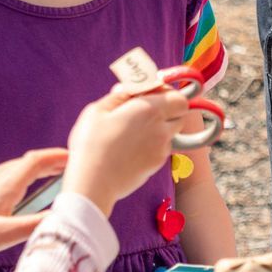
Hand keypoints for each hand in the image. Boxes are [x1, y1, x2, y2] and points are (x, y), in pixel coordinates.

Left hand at [0, 148, 68, 262]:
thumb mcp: (6, 234)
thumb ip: (35, 224)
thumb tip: (63, 217)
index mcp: (6, 185)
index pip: (36, 161)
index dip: (57, 157)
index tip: (76, 157)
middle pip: (29, 162)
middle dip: (52, 161)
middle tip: (72, 166)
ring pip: (18, 169)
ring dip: (39, 168)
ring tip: (55, 174)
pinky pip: (10, 178)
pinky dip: (26, 177)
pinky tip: (25, 188)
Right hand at [65, 83, 190, 212]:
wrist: (93, 183)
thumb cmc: (91, 144)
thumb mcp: (98, 110)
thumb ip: (119, 95)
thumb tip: (130, 89)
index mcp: (150, 110)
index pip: (178, 97)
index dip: (168, 92)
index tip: (151, 92)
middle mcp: (162, 129)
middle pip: (180, 114)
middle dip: (168, 108)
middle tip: (146, 108)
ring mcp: (162, 149)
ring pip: (171, 131)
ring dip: (160, 126)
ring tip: (135, 129)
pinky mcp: (157, 165)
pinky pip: (162, 148)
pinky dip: (153, 143)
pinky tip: (132, 146)